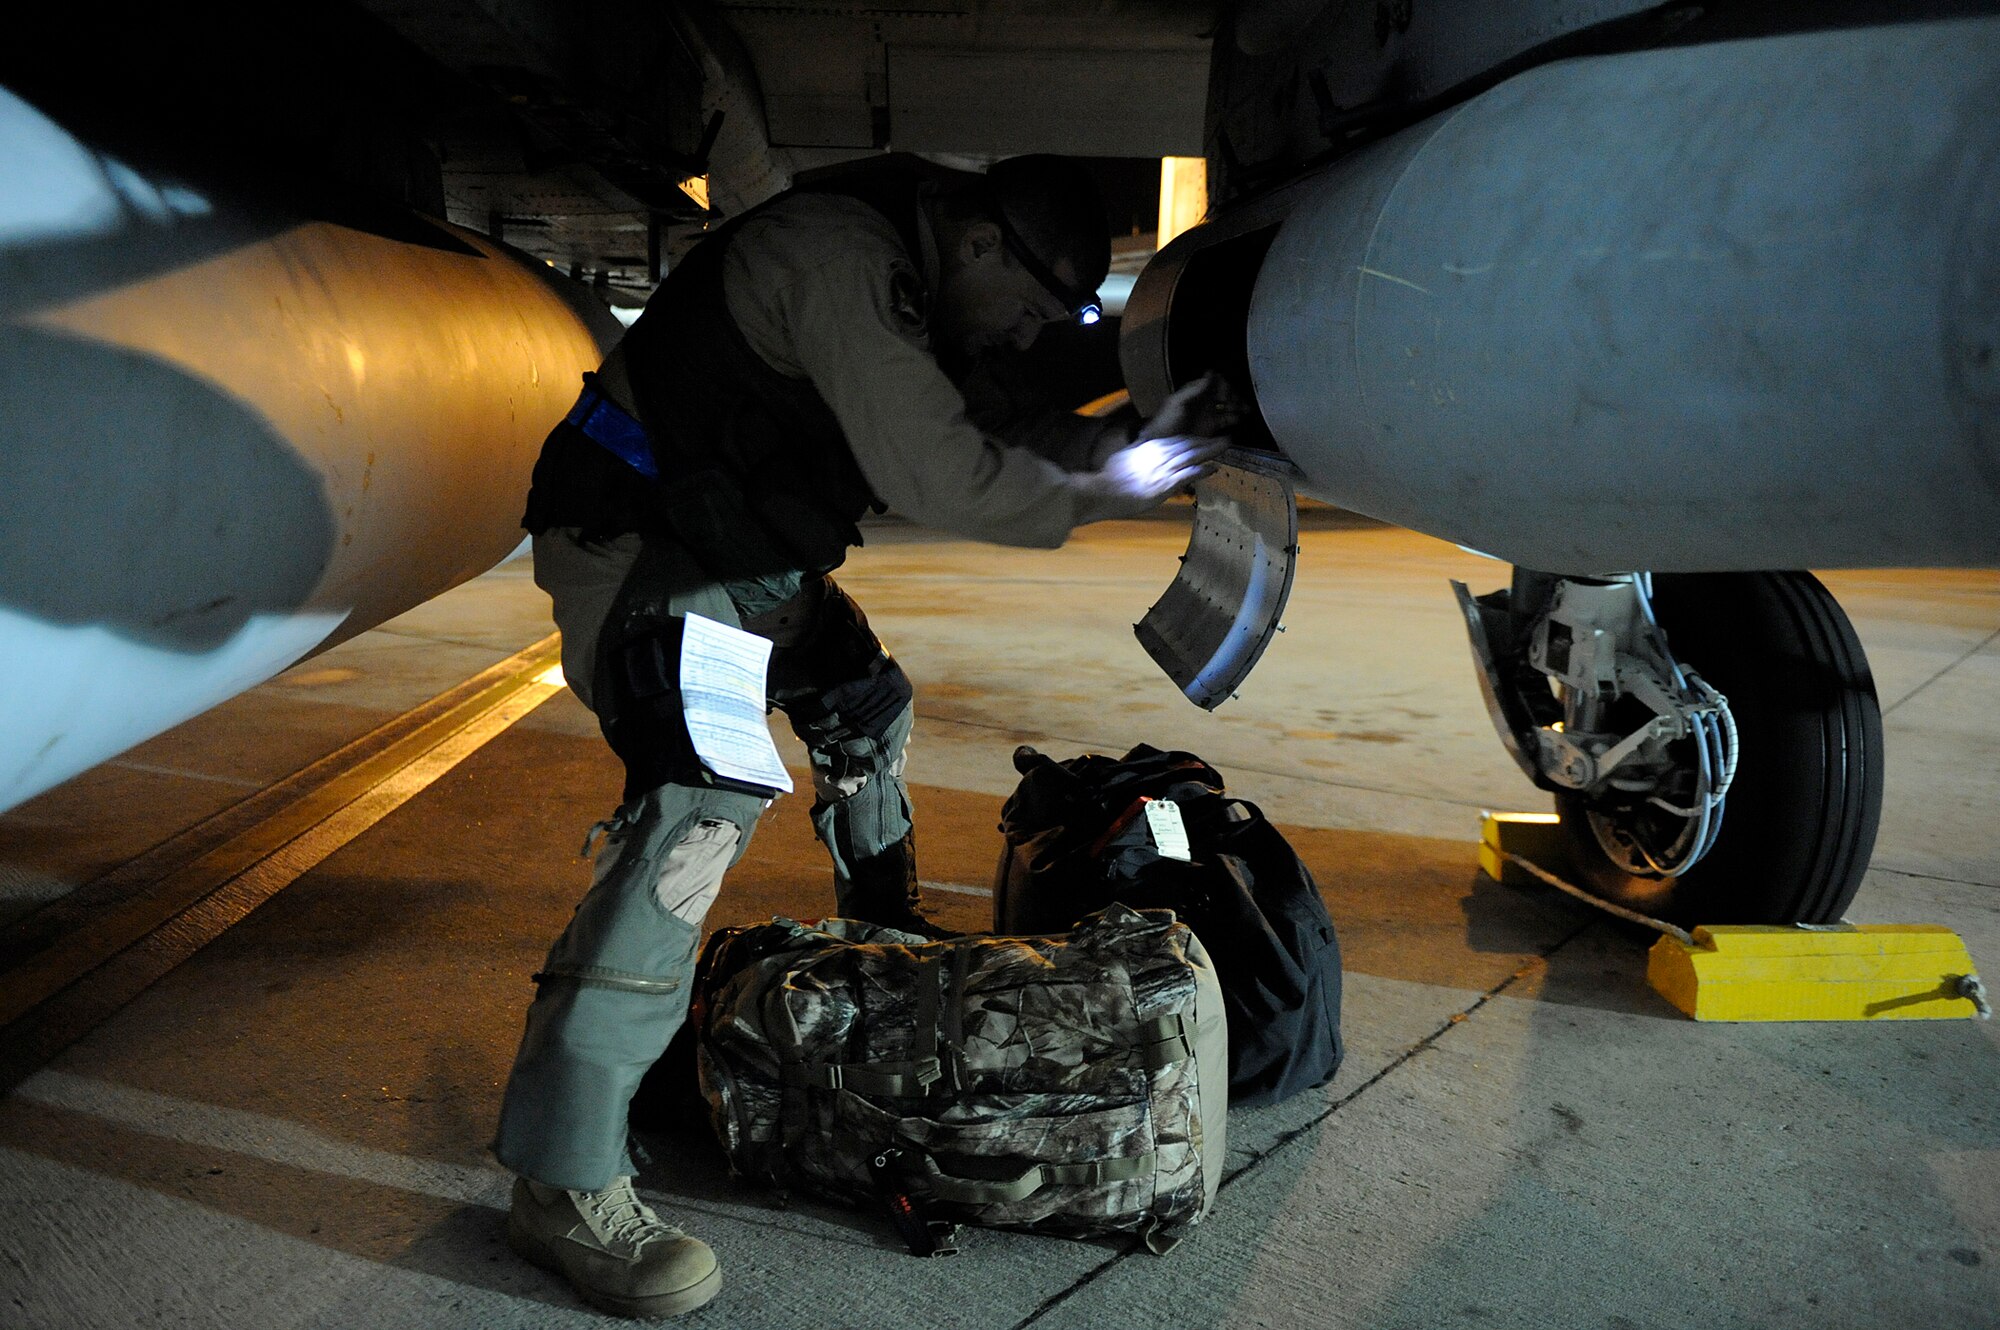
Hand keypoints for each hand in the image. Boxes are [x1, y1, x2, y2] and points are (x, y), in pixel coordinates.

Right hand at [1093, 432, 1230, 504]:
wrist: (1103, 491)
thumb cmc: (1108, 477)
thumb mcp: (1124, 457)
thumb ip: (1136, 453)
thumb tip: (1139, 450)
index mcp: (1149, 446)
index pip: (1176, 440)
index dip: (1193, 439)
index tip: (1202, 439)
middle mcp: (1159, 454)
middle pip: (1188, 444)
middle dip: (1207, 441)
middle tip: (1224, 438)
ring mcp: (1163, 469)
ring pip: (1192, 455)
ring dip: (1211, 450)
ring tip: (1225, 445)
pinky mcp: (1165, 485)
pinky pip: (1189, 474)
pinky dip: (1203, 470)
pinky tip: (1215, 468)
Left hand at [1138, 371, 1243, 443]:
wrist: (1161, 444)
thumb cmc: (1165, 422)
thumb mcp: (1176, 402)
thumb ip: (1193, 389)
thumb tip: (1210, 374)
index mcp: (1194, 392)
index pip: (1214, 382)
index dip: (1222, 385)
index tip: (1225, 393)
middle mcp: (1203, 400)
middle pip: (1223, 393)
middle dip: (1233, 395)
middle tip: (1237, 402)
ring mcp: (1207, 413)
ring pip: (1227, 405)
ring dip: (1237, 405)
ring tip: (1244, 409)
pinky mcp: (1210, 426)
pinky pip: (1226, 419)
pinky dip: (1233, 417)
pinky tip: (1238, 418)